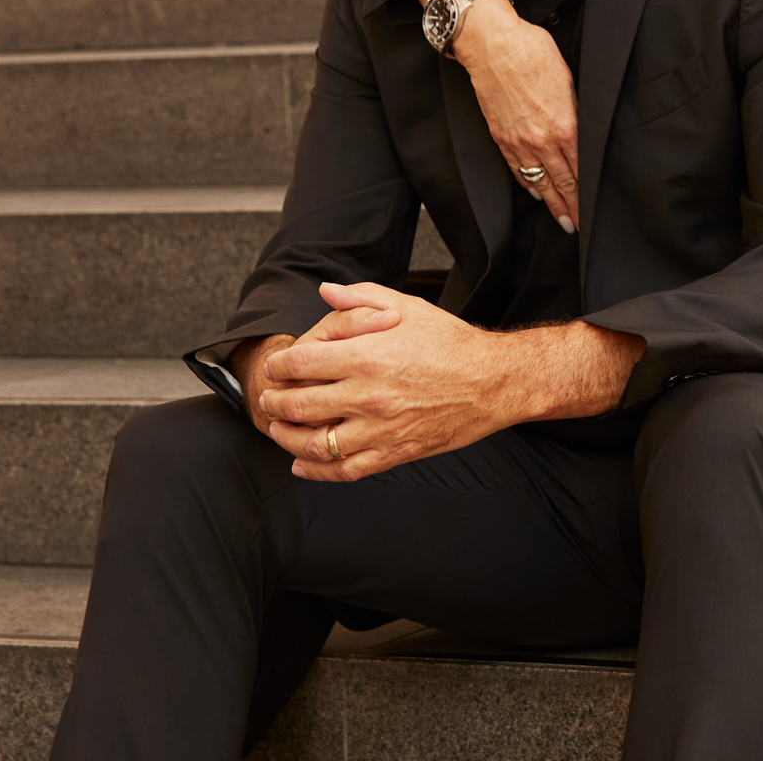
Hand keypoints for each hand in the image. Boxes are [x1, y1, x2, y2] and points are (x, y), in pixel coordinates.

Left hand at [255, 283, 643, 481]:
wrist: (492, 382)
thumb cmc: (450, 342)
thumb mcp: (406, 307)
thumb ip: (360, 299)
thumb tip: (325, 292)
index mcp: (367, 355)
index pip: (299, 364)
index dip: (278, 365)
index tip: (275, 366)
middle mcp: (367, 395)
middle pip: (297, 405)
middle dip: (274, 402)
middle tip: (270, 398)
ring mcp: (379, 429)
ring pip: (313, 443)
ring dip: (287, 438)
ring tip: (280, 429)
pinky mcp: (392, 453)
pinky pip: (343, 470)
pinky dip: (316, 470)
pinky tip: (303, 463)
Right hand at [414, 0, 580, 232]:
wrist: (492, 44)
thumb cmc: (532, 52)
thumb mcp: (568, 80)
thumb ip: (576, 112)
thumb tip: (582, 133)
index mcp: (564, 126)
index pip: (580, 170)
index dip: (586, 193)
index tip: (592, 209)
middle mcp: (540, 140)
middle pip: (560, 182)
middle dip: (570, 207)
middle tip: (578, 225)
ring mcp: (518, 141)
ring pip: (537, 181)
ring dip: (550, 202)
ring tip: (561, 219)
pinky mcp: (500, 136)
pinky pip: (516, 168)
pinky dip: (527, 184)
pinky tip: (535, 192)